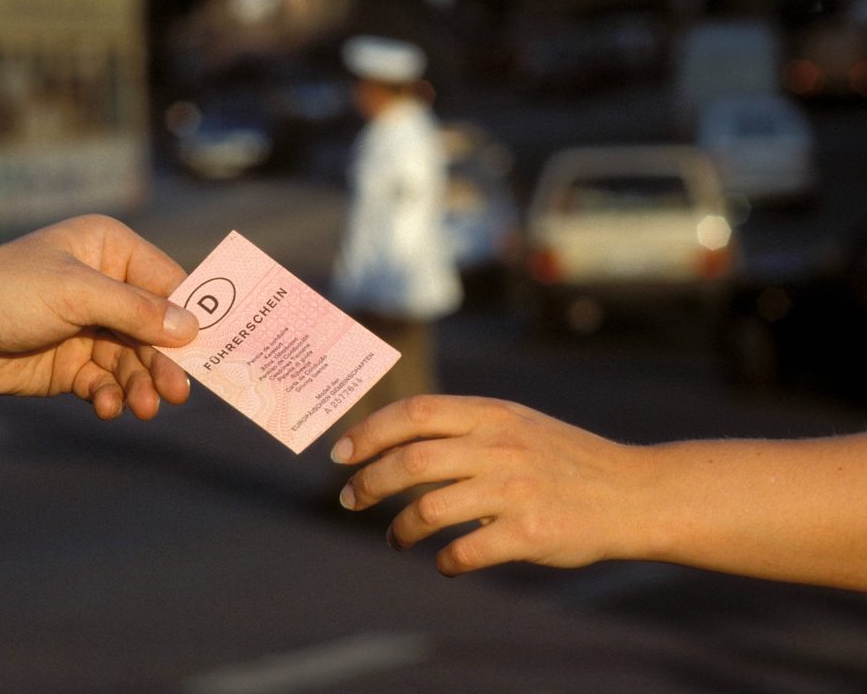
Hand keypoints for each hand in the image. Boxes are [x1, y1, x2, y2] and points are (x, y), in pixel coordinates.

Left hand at [0, 215, 198, 419]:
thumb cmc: (3, 291)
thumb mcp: (73, 292)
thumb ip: (133, 310)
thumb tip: (190, 328)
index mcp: (110, 250)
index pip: (168, 282)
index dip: (190, 316)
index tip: (215, 349)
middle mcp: (106, 286)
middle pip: (156, 329)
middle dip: (164, 361)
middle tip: (178, 392)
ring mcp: (90, 328)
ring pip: (134, 361)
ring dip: (141, 385)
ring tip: (142, 409)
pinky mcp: (73, 364)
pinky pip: (107, 382)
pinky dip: (112, 396)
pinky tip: (109, 408)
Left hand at [330, 395, 649, 575]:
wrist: (635, 493)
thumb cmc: (562, 460)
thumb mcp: (515, 424)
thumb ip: (461, 427)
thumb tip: (390, 442)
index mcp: (491, 414)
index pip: (413, 413)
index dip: (368, 432)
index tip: (340, 454)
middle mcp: (499, 446)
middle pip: (410, 461)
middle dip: (368, 483)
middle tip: (350, 501)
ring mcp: (515, 489)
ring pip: (429, 509)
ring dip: (400, 528)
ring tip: (395, 538)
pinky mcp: (531, 533)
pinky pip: (465, 551)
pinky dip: (444, 560)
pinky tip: (444, 562)